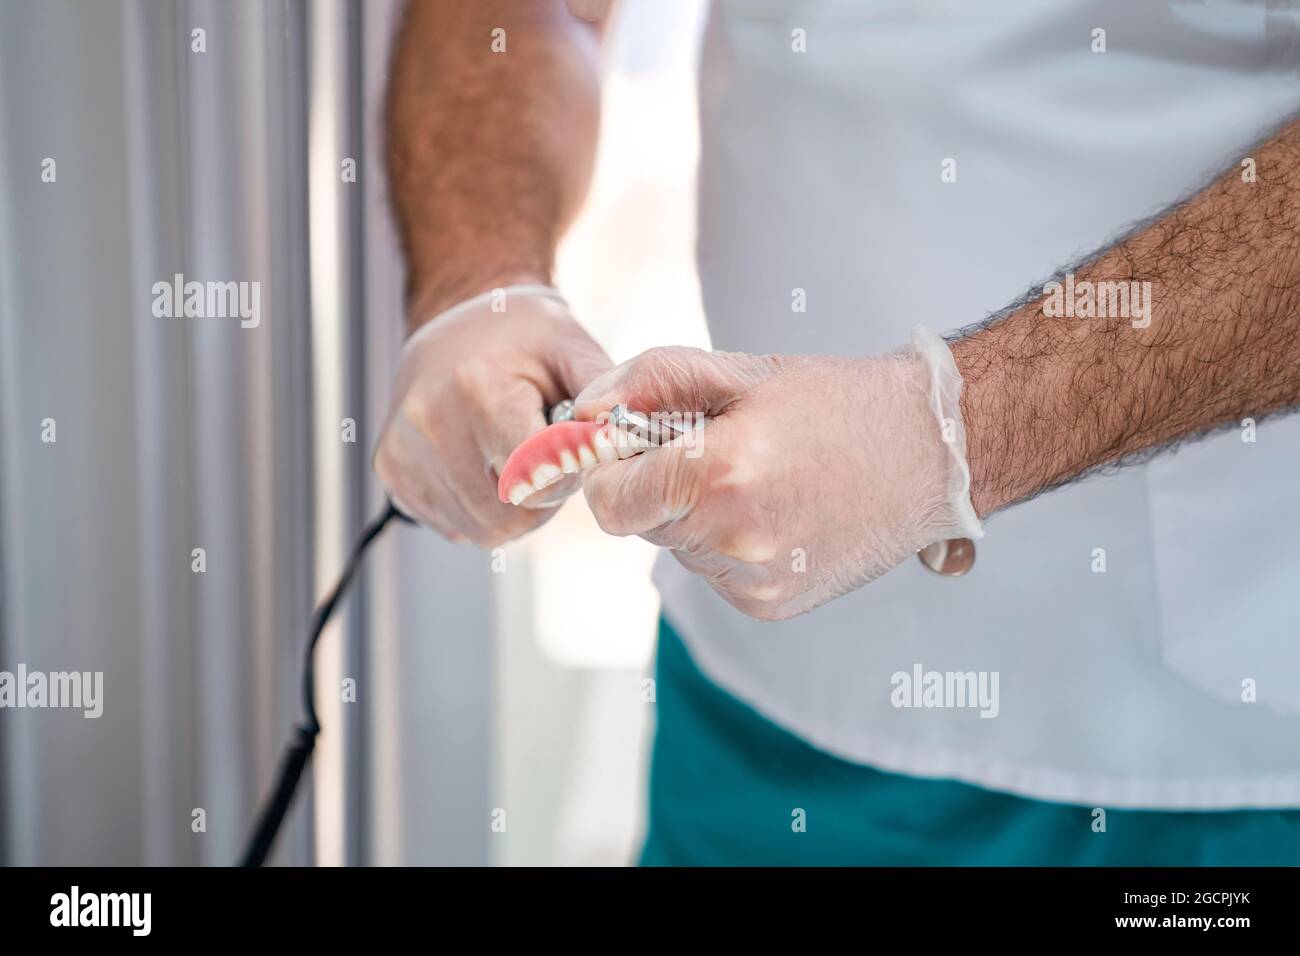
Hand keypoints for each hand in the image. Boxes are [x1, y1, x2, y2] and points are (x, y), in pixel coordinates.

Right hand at [374, 287, 611, 545]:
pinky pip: (454, 525)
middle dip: (541, 496)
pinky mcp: (391, 469)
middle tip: (546, 457)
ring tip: (515, 458)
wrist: (458, 322)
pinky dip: (481, 509)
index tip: (570, 449)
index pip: (536, 477)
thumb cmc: (525, 338)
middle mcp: (430, 422)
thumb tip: (624, 444)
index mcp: (478, 389)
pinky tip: (485, 466)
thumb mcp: (574, 349)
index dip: (565, 474)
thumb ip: (605, 400)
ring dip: (514, 508)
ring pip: (483, 528)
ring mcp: (403, 449)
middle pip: (510, 513)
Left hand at [573, 329, 982, 619]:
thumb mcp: (740, 372)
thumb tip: (582, 413)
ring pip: (678, 549)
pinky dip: (726, 542)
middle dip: (655, 486)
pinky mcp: (770, 604)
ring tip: (757, 477)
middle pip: (641, 524)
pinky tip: (776, 510)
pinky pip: (714, 573)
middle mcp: (733, 539)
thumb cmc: (836, 402)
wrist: (930, 452)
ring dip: (693, 515)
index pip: (608, 500)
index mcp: (719, 474)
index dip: (608, 469)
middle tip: (710, 448)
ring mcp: (754, 580)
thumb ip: (650, 383)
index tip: (630, 444)